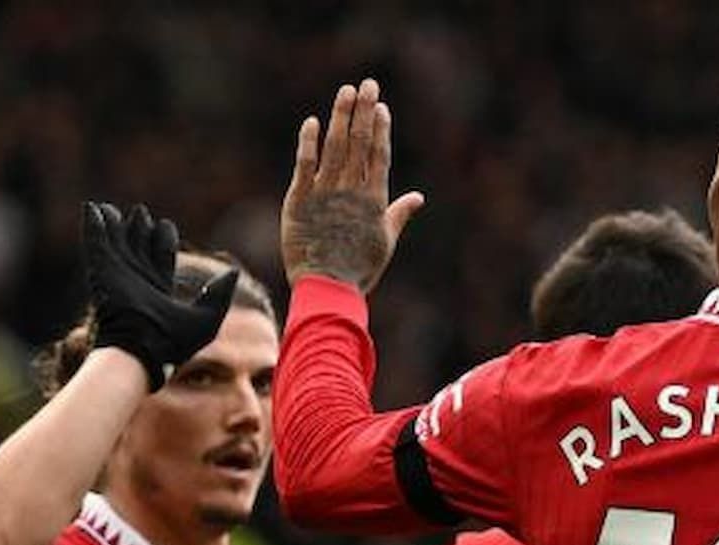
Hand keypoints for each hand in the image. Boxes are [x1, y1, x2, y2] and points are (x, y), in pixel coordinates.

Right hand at [81, 202, 237, 390]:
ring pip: (115, 243)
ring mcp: (118, 277)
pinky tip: (92, 209)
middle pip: (137, 247)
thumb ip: (219, 294)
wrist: (143, 350)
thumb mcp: (207, 317)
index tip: (165, 225)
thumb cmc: (175, 342)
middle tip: (140, 211)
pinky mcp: (102, 273)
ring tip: (111, 209)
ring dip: (113, 225)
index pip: (161, 257)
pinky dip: (94, 226)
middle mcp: (137, 281)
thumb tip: (234, 273)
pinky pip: (96, 244)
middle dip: (138, 229)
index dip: (163, 239)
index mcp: (160, 289)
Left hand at [282, 77, 425, 291]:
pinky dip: (309, 142)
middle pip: (360, 143)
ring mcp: (326, 193)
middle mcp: (352, 191)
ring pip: (335, 147)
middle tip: (366, 84)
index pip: (379, 155)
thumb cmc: (359, 269)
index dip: (381, 128)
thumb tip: (418, 197)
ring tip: (345, 91)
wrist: (327, 287)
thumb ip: (400, 213)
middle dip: (364, 111)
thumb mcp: (385, 241)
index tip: (380, 106)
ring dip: (341, 116)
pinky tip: (313, 121)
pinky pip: (305, 164)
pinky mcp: (300, 199)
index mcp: (375, 200)